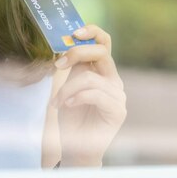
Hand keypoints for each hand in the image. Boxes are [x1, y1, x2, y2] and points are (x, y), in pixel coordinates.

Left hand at [51, 24, 126, 166]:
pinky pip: (95, 94)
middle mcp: (113, 79)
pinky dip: (76, 98)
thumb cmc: (71, 115)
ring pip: (90, 77)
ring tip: (57, 102)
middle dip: (77, 53)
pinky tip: (67, 105)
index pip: (104, 41)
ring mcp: (118, 94)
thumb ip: (73, 65)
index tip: (73, 33)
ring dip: (67, 89)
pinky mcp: (118, 110)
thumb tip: (67, 44)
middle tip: (58, 65)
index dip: (92, 31)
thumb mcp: (69, 83)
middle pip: (101, 51)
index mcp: (103, 69)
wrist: (76, 146)